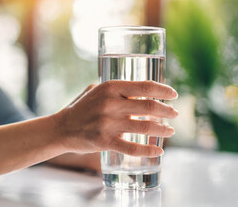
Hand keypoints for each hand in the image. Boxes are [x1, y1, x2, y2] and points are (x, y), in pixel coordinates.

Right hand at [53, 81, 177, 156]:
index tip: (174, 95)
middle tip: (175, 114)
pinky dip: (149, 150)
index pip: (145, 87)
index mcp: (110, 87)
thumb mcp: (97, 90)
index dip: (164, 90)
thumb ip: (118, 90)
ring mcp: (108, 123)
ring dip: (163, 130)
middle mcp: (111, 103)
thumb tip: (142, 91)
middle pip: (149, 106)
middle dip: (167, 111)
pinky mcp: (105, 141)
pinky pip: (133, 147)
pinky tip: (159, 151)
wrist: (62, 128)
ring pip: (145, 127)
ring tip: (170, 131)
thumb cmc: (82, 108)